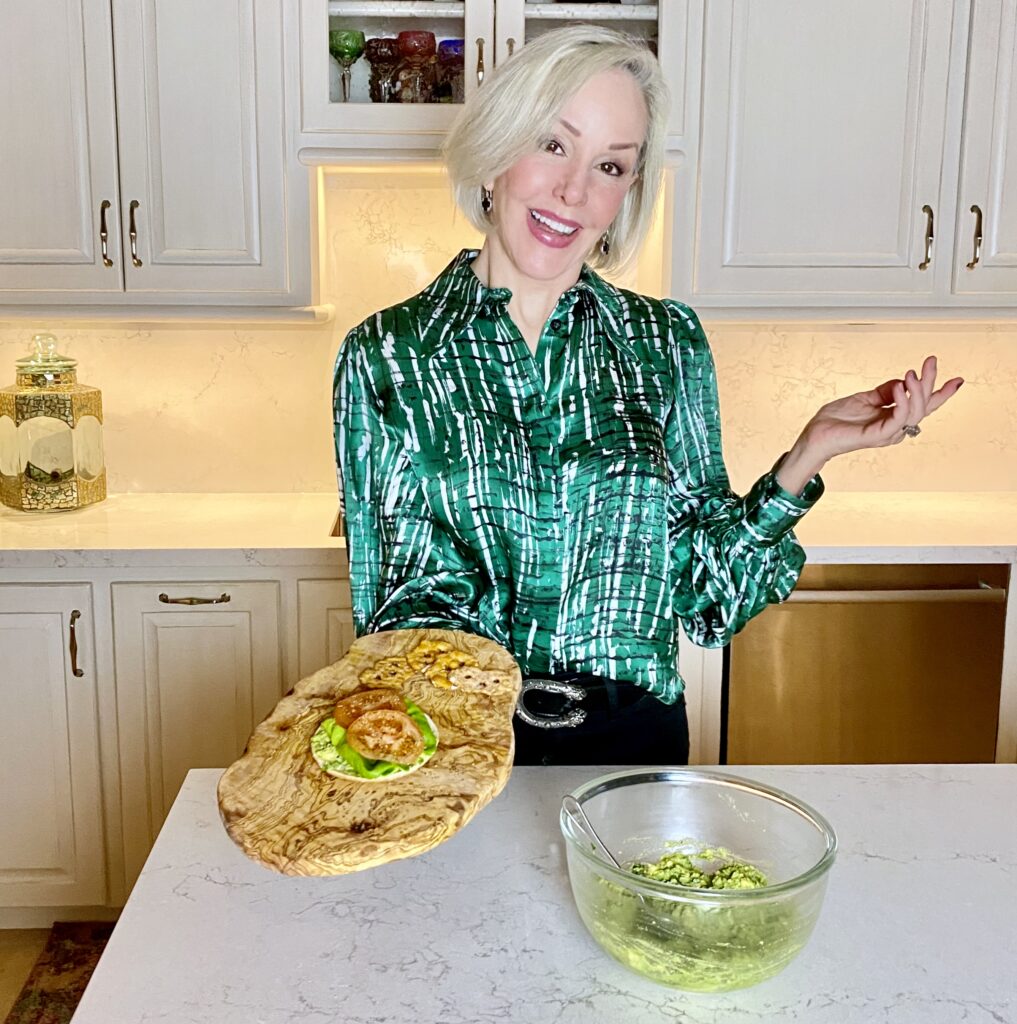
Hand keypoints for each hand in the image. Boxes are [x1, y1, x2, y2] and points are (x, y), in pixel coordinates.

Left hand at [775, 356, 963, 494]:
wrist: (816, 434)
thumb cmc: (837, 419)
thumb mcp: (865, 398)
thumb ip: (885, 391)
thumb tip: (902, 381)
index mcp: (893, 417)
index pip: (922, 405)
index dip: (940, 392)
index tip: (957, 379)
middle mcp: (894, 426)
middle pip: (924, 406)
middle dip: (931, 382)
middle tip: (930, 362)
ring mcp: (887, 432)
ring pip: (915, 412)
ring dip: (916, 391)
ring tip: (910, 374)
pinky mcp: (876, 436)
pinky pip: (898, 419)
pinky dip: (902, 402)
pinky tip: (899, 388)